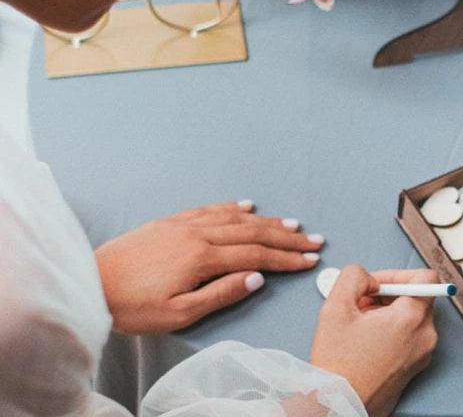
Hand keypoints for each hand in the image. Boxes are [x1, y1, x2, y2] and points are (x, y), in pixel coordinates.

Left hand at [95, 201, 324, 333]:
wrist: (91, 283)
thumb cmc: (133, 306)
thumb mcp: (179, 314)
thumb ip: (221, 293)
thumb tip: (256, 278)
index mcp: (203, 257)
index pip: (256, 256)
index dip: (286, 258)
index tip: (309, 260)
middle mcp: (199, 233)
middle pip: (252, 232)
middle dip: (286, 237)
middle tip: (312, 240)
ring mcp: (185, 223)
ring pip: (235, 217)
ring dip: (266, 220)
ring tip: (291, 223)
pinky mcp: (171, 221)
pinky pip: (210, 209)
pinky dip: (233, 207)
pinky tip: (246, 206)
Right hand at [310, 266, 438, 416]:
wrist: (338, 407)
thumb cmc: (338, 365)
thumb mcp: (336, 306)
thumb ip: (354, 276)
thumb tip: (369, 278)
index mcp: (412, 319)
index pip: (426, 278)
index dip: (399, 273)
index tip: (378, 284)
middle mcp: (425, 336)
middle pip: (416, 296)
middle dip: (387, 294)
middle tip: (360, 304)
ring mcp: (423, 354)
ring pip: (411, 315)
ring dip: (387, 311)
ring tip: (360, 324)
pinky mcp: (415, 367)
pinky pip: (410, 335)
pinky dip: (391, 329)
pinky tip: (366, 339)